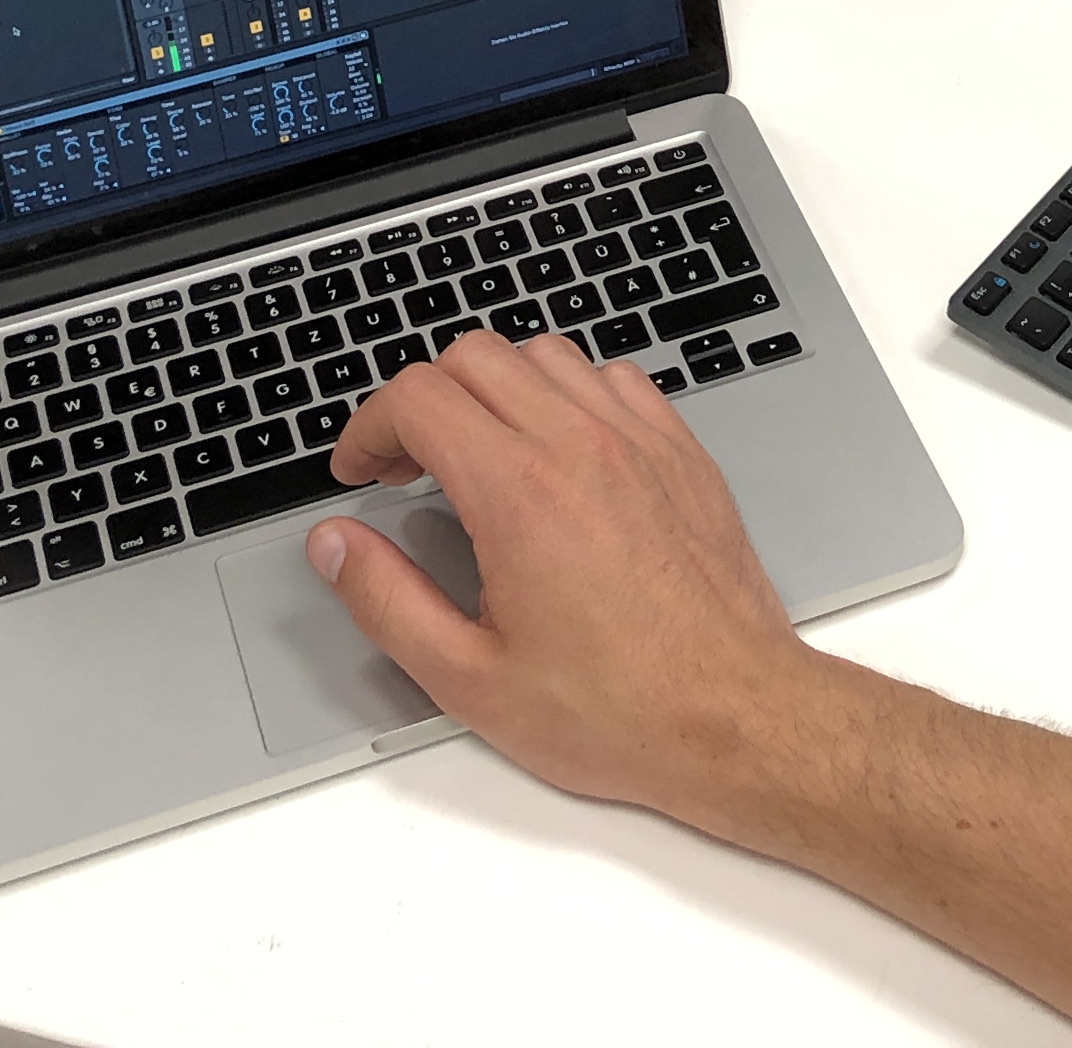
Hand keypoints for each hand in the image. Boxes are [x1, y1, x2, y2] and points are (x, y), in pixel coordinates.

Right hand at [310, 329, 825, 821]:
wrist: (734, 716)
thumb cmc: (618, 710)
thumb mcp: (470, 679)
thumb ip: (387, 601)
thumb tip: (337, 545)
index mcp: (519, 492)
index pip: (418, 398)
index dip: (368, 427)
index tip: (359, 471)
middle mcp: (580, 445)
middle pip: (473, 357)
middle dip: (422, 401)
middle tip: (406, 466)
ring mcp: (639, 441)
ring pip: (544, 355)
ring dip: (494, 388)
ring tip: (476, 454)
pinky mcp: (681, 453)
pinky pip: (613, 379)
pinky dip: (569, 395)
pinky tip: (558, 451)